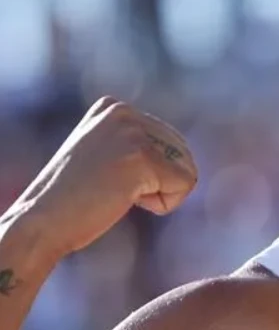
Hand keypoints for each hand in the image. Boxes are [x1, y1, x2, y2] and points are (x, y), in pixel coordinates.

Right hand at [10, 97, 197, 259]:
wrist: (41, 221)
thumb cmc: (72, 198)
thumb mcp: (104, 155)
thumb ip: (134, 143)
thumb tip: (183, 150)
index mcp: (114, 108)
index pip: (171, 142)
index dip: (151, 172)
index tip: (109, 178)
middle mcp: (124, 113)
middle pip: (184, 154)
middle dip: (159, 182)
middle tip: (115, 189)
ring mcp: (132, 133)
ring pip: (187, 171)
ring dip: (160, 193)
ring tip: (118, 193)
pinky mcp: (142, 158)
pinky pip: (185, 185)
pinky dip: (164, 204)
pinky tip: (125, 200)